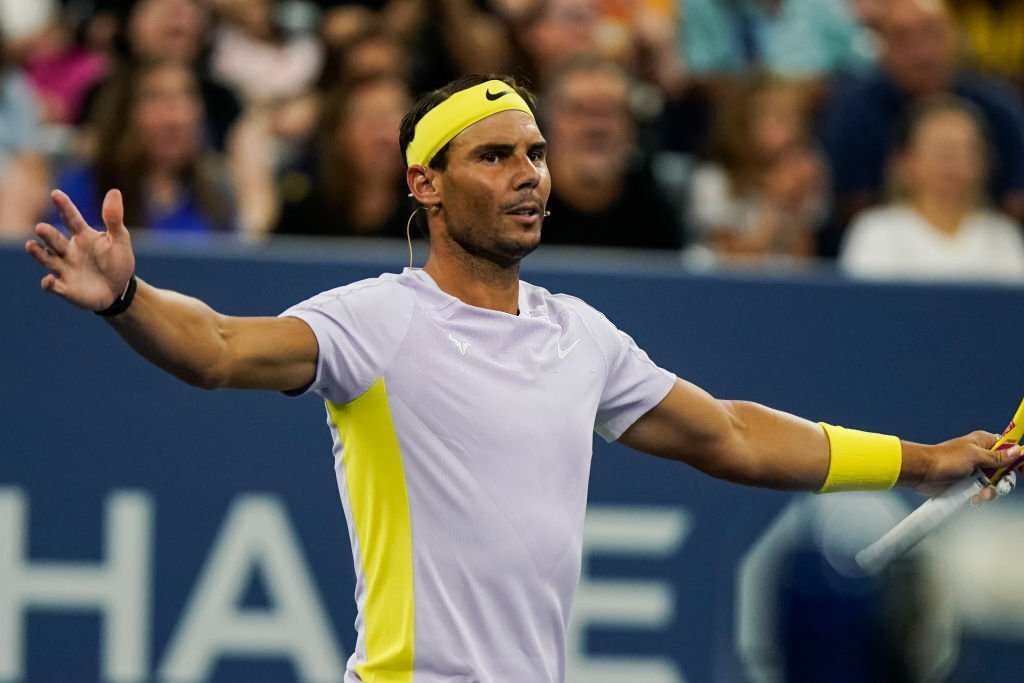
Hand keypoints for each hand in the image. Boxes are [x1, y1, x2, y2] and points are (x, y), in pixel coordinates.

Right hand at [25, 189, 135, 311]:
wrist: (119, 289)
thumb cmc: (118, 261)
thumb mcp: (120, 239)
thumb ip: (114, 218)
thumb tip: (114, 191)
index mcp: (83, 236)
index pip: (71, 218)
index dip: (64, 206)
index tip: (56, 194)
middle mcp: (69, 250)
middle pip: (55, 239)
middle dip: (47, 234)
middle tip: (40, 227)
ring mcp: (65, 268)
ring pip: (47, 259)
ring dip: (39, 253)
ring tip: (31, 245)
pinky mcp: (65, 287)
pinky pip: (53, 285)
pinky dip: (49, 283)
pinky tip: (49, 279)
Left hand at [903, 431, 1021, 499]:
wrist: (922, 473)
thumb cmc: (945, 459)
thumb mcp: (974, 456)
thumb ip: (997, 457)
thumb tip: (1018, 450)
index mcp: (984, 443)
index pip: (1009, 448)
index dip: (1018, 459)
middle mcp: (982, 457)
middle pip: (1006, 470)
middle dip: (1003, 480)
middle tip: (997, 485)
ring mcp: (976, 471)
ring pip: (996, 484)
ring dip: (991, 491)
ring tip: (979, 495)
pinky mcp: (968, 484)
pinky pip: (983, 492)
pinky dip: (981, 496)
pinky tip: (973, 498)